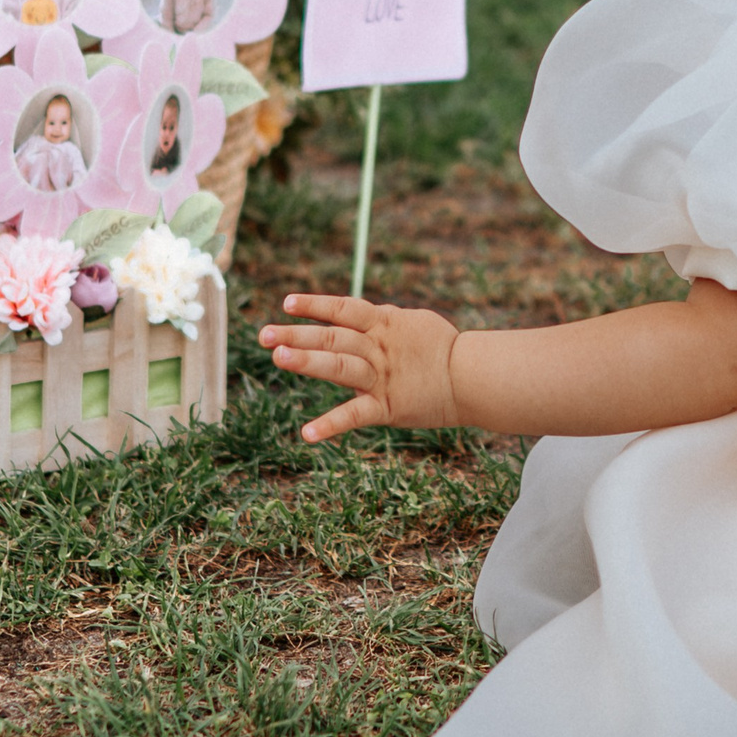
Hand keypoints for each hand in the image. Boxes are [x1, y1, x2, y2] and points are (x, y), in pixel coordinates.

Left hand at [261, 294, 460, 442]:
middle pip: (332, 337)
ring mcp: (381, 376)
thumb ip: (382, 320)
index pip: (344, 309)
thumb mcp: (412, 323)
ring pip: (339, 366)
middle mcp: (377, 347)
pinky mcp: (387, 406)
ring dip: (308, 361)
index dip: (315, 305)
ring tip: (278, 358)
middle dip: (297, 334)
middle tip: (264, 334)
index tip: (287, 303)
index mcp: (383, 324)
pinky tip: (307, 434)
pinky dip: (331, 425)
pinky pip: (355, 415)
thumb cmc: (442, 349)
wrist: (472, 377)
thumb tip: (357, 314)